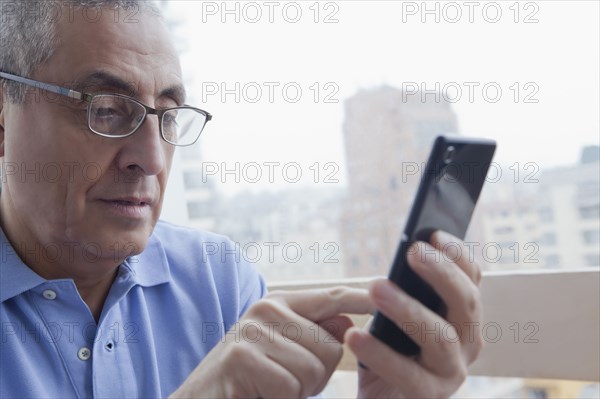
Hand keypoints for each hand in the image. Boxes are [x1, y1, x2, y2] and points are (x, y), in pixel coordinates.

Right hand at [170, 287, 373, 398]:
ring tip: (271, 386)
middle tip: (285, 380)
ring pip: (315, 367)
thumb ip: (314, 335)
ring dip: (300, 389)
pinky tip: (259, 393)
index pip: (332, 297)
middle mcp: (266, 309)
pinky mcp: (242, 356)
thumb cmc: (248, 382)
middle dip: (318, 375)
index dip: (362, 298)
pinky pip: (291, 385)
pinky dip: (282, 398)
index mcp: (280, 305)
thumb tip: (347, 321)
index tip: (388, 293)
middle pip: (333, 345)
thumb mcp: (285, 354)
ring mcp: (252, 330)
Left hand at [345, 231, 483, 398]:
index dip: (457, 255)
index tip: (433, 232)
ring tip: (376, 288)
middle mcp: (467, 343)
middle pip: (466, 304)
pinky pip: (408, 374)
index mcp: (462, 318)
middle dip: (442, 274)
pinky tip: (354, 335)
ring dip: (408, 309)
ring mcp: (451, 373)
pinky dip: (380, 353)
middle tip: (413, 251)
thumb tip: (404, 252)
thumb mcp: (398, 315)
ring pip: (440, 337)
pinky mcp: (428, 397)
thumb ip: (406, 290)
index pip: (471, 280)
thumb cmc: (390, 350)